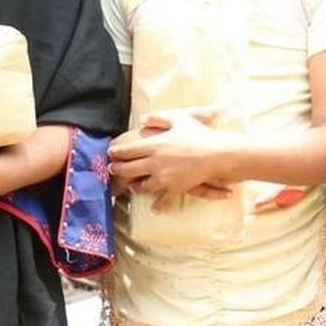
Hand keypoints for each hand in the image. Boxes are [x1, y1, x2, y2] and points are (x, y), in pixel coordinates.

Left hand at [108, 107, 234, 203]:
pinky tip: (154, 208)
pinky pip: (162, 200)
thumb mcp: (179, 119)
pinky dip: (157, 205)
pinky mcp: (174, 188)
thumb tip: (142, 119)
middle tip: (111, 169)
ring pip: (142, 186)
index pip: (128, 150)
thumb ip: (158, 117)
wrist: (215, 155)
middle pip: (129, 168)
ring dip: (134, 186)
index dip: (116, 152)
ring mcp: (163, 178)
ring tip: (131, 186)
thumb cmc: (199, 135)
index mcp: (154, 145)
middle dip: (117, 169)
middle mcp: (154, 163)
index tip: (110, 152)